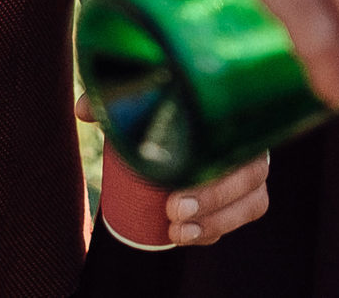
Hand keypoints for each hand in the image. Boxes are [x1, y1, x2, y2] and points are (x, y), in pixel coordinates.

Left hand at [79, 98, 271, 244]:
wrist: (178, 133)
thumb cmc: (163, 113)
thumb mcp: (140, 106)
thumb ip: (114, 103)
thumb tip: (84, 109)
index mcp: (233, 110)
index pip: (241, 132)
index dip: (215, 161)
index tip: (174, 191)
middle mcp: (251, 140)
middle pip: (251, 172)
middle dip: (213, 198)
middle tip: (172, 211)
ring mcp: (254, 171)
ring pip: (254, 200)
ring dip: (218, 221)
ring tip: (177, 231)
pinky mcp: (249, 195)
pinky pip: (246, 214)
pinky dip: (219, 228)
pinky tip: (189, 236)